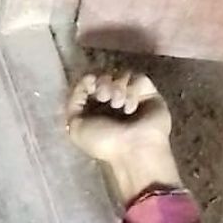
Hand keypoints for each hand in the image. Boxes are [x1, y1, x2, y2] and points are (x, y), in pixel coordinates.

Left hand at [67, 72, 180, 205]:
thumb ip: (73, 105)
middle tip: (104, 96)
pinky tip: (130, 108)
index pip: (90, 84)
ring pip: (122, 74)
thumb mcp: (76, 128)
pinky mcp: (149, 93)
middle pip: (106, 75)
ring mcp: (131, 97)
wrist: (133, 148)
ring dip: (117, 87)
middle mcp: (112, 103)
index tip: (90, 83)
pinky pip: (139, 79)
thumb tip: (84, 84)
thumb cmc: (104, 143)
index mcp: (94, 110)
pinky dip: (132, 91)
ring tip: (118, 104)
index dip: (87, 80)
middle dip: (103, 82)